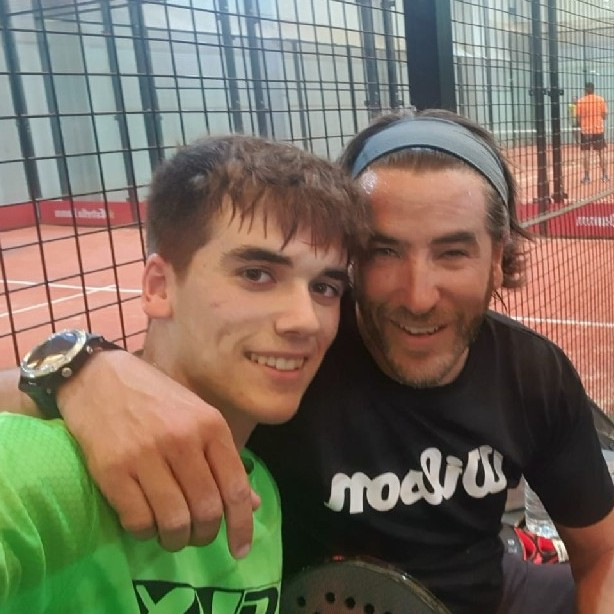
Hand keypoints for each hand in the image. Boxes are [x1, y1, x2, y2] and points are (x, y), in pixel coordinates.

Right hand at [57, 350, 258, 553]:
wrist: (100, 376)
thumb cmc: (155, 397)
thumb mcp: (198, 417)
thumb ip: (223, 459)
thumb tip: (251, 504)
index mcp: (210, 425)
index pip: (234, 487)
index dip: (241, 525)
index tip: (240, 550)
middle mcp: (183, 440)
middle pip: (206, 510)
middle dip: (206, 535)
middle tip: (198, 536)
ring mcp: (147, 455)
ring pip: (174, 521)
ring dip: (177, 540)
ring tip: (173, 536)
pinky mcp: (113, 470)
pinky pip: (138, 521)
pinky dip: (146, 532)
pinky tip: (147, 524)